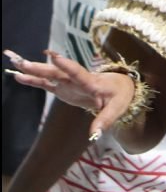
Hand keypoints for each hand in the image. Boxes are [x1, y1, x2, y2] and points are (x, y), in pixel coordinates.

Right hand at [4, 50, 133, 138]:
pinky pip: (48, 83)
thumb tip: (93, 135)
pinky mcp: (64, 88)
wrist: (120, 86)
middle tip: (22, 62)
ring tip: (17, 64)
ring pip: (51, 75)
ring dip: (35, 70)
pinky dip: (35, 80)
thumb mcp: (117, 108)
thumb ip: (104, 120)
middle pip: (59, 73)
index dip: (67, 66)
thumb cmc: (120, 96)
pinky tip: (20, 76)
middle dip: (41, 68)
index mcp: (92, 83)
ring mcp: (70, 83)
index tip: (54, 56)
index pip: (79, 74)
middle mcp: (79, 80)